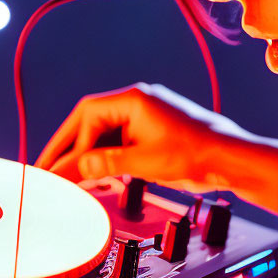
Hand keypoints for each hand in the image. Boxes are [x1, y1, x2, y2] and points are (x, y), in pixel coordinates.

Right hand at [35, 82, 241, 191]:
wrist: (230, 159)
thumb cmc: (197, 154)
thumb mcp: (146, 162)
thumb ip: (108, 163)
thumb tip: (78, 167)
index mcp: (133, 100)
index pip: (88, 115)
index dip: (67, 142)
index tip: (54, 165)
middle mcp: (136, 104)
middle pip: (91, 123)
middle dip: (69, 147)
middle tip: (47, 169)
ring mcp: (144, 119)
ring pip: (103, 135)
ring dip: (86, 156)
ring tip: (65, 178)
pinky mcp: (150, 135)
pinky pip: (118, 143)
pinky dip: (104, 159)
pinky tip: (92, 176)